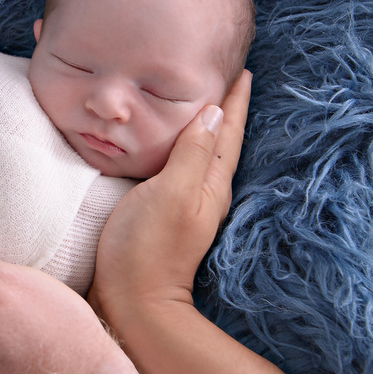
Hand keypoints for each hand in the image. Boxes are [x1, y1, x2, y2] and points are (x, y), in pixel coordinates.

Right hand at [88, 70, 250, 321]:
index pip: (228, 132)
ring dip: (208, 127)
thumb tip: (214, 112)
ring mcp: (188, 206)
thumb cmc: (147, 247)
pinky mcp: (167, 215)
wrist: (131, 303)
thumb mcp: (171, 192)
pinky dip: (186, 147)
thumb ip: (192, 152)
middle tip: (228, 76)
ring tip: (205, 102)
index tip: (241, 70)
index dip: (234, 100)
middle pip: (223, 141)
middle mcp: (206, 192)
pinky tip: (175, 145)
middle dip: (226, 108)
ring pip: (205, 154)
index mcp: (211, 183)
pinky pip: (184, 168)